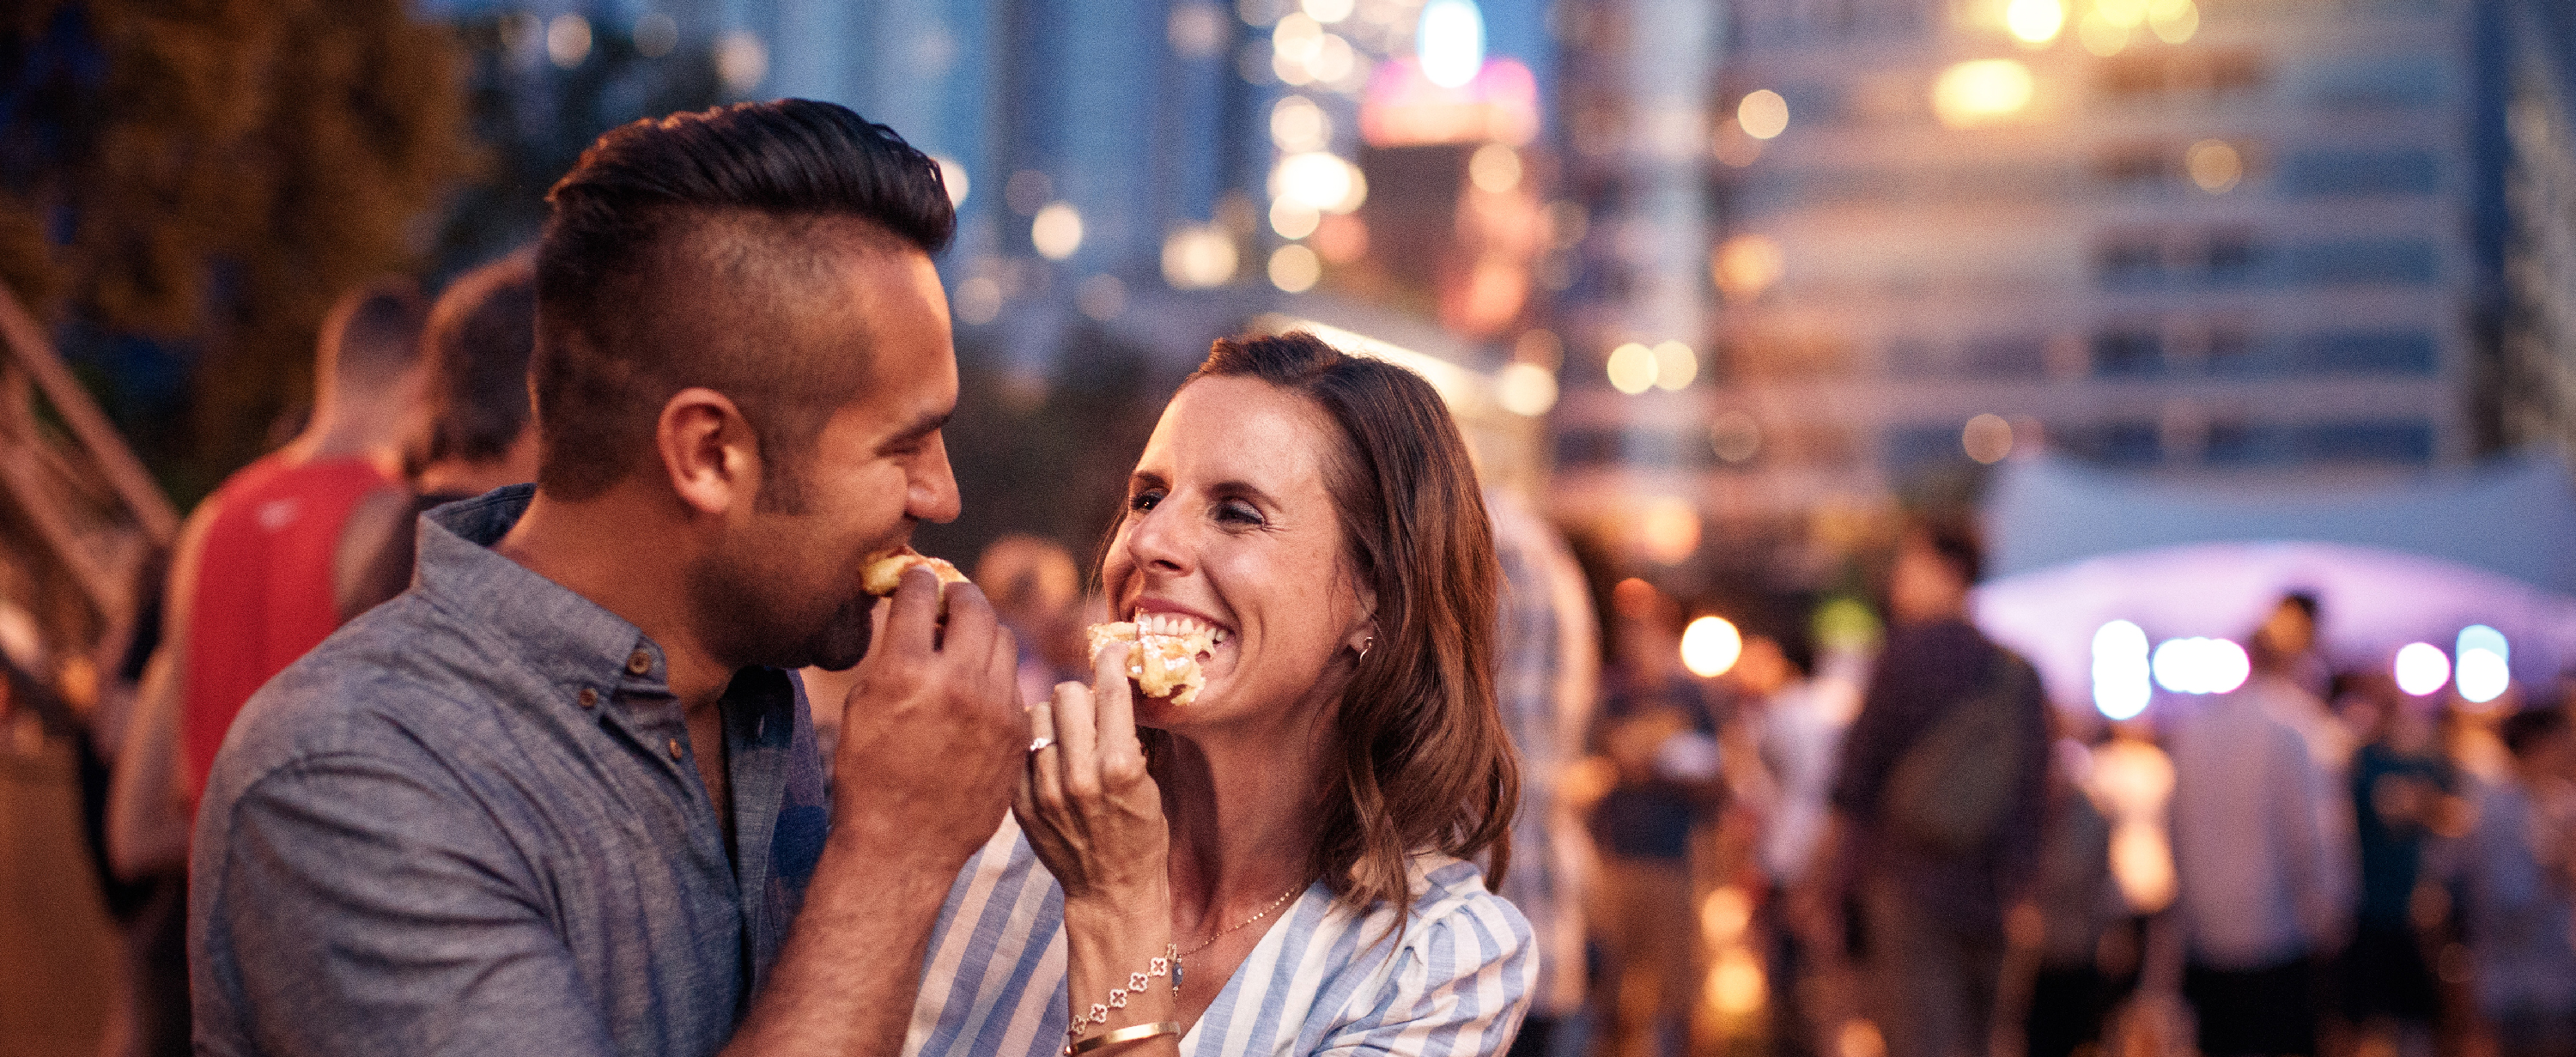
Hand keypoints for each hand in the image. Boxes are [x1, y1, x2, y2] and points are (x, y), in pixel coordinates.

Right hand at [832, 566, 1027, 863]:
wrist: (904, 843)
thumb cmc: (869, 776)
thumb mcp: (864, 707)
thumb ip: (892, 656)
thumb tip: (915, 619)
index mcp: (905, 671)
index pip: (920, 594)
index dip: (917, 579)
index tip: (918, 577)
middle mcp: (956, 682)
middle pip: (973, 606)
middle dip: (959, 594)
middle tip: (949, 598)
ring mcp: (994, 706)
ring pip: (1001, 638)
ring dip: (981, 631)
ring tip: (963, 641)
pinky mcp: (1017, 729)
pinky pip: (1012, 680)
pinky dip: (994, 673)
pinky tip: (977, 686)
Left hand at [1015, 642, 1170, 906]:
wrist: (1109, 890)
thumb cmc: (1140, 833)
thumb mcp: (1149, 781)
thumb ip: (1130, 732)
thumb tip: (1117, 677)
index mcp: (1119, 767)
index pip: (1109, 690)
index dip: (1113, 660)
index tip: (1114, 651)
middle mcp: (1078, 777)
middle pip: (1065, 692)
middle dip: (1081, 694)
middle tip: (1089, 708)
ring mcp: (1044, 791)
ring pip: (1036, 714)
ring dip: (1054, 718)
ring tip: (1066, 736)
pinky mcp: (1020, 803)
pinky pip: (1019, 747)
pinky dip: (1034, 746)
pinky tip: (1048, 760)